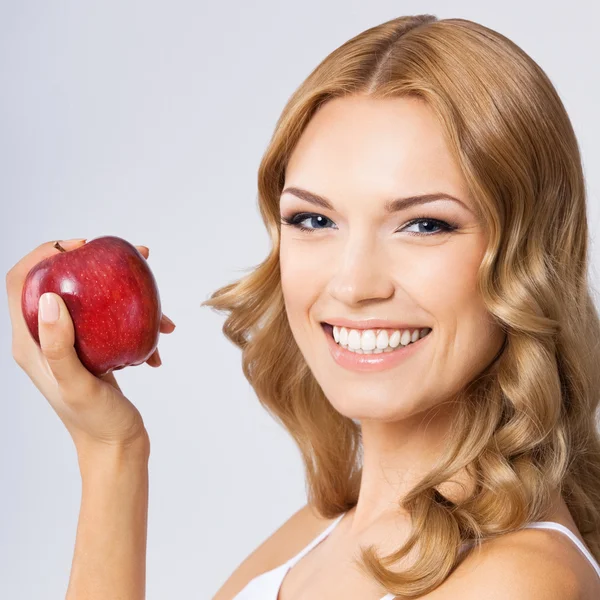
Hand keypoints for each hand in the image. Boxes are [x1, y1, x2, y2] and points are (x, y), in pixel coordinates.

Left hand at [6, 239, 175, 450]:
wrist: (116, 446)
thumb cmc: (95, 421)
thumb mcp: (76, 385)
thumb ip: (59, 346)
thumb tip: (50, 299)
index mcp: (30, 342)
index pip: (21, 282)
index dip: (44, 254)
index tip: (81, 247)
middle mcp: (47, 338)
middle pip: (62, 282)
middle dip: (97, 265)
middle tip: (133, 258)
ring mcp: (72, 343)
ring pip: (94, 300)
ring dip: (128, 296)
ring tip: (162, 311)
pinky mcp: (95, 350)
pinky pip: (114, 321)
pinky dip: (139, 324)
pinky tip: (160, 339)